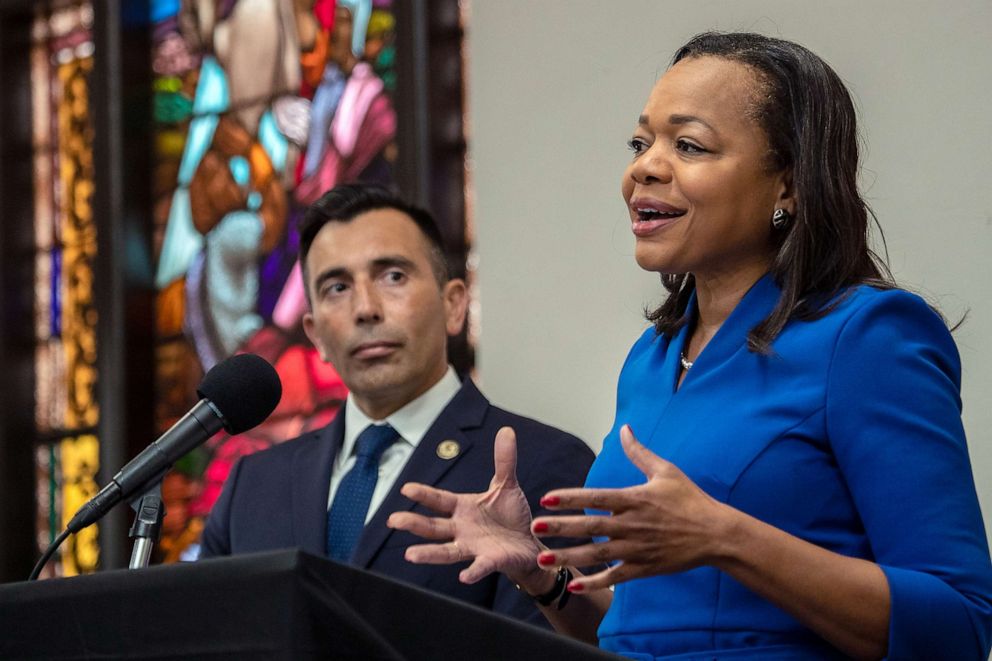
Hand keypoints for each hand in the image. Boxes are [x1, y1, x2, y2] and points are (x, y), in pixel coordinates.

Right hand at [387, 427, 546, 586]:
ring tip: (410, 555)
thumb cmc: (511, 516)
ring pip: (447, 551)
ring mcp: (474, 547)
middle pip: (434, 527)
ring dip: (429, 554)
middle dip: (414, 524)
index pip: (439, 500)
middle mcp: (463, 528)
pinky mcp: (490, 561)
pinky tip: (463, 576)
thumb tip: (506, 430)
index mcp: (463, 508)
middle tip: (393, 521)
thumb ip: (503, 460)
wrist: (528, 544)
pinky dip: (472, 572)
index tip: (406, 489)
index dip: (423, 495)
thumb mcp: (507, 485)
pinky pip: (479, 567)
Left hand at [532, 425, 732, 592]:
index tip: (546, 498)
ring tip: (542, 560)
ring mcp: (636, 549)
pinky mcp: (643, 568)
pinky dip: (594, 583)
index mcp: (634, 499)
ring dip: (568, 558)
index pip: (596, 498)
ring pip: (597, 555)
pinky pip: (615, 577)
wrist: (716, 534)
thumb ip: (639, 452)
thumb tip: (623, 428)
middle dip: (561, 528)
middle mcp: (632, 525)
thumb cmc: (690, 499)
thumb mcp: (666, 471)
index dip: (570, 498)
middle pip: (590, 527)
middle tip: (534, 528)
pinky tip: (573, 586)